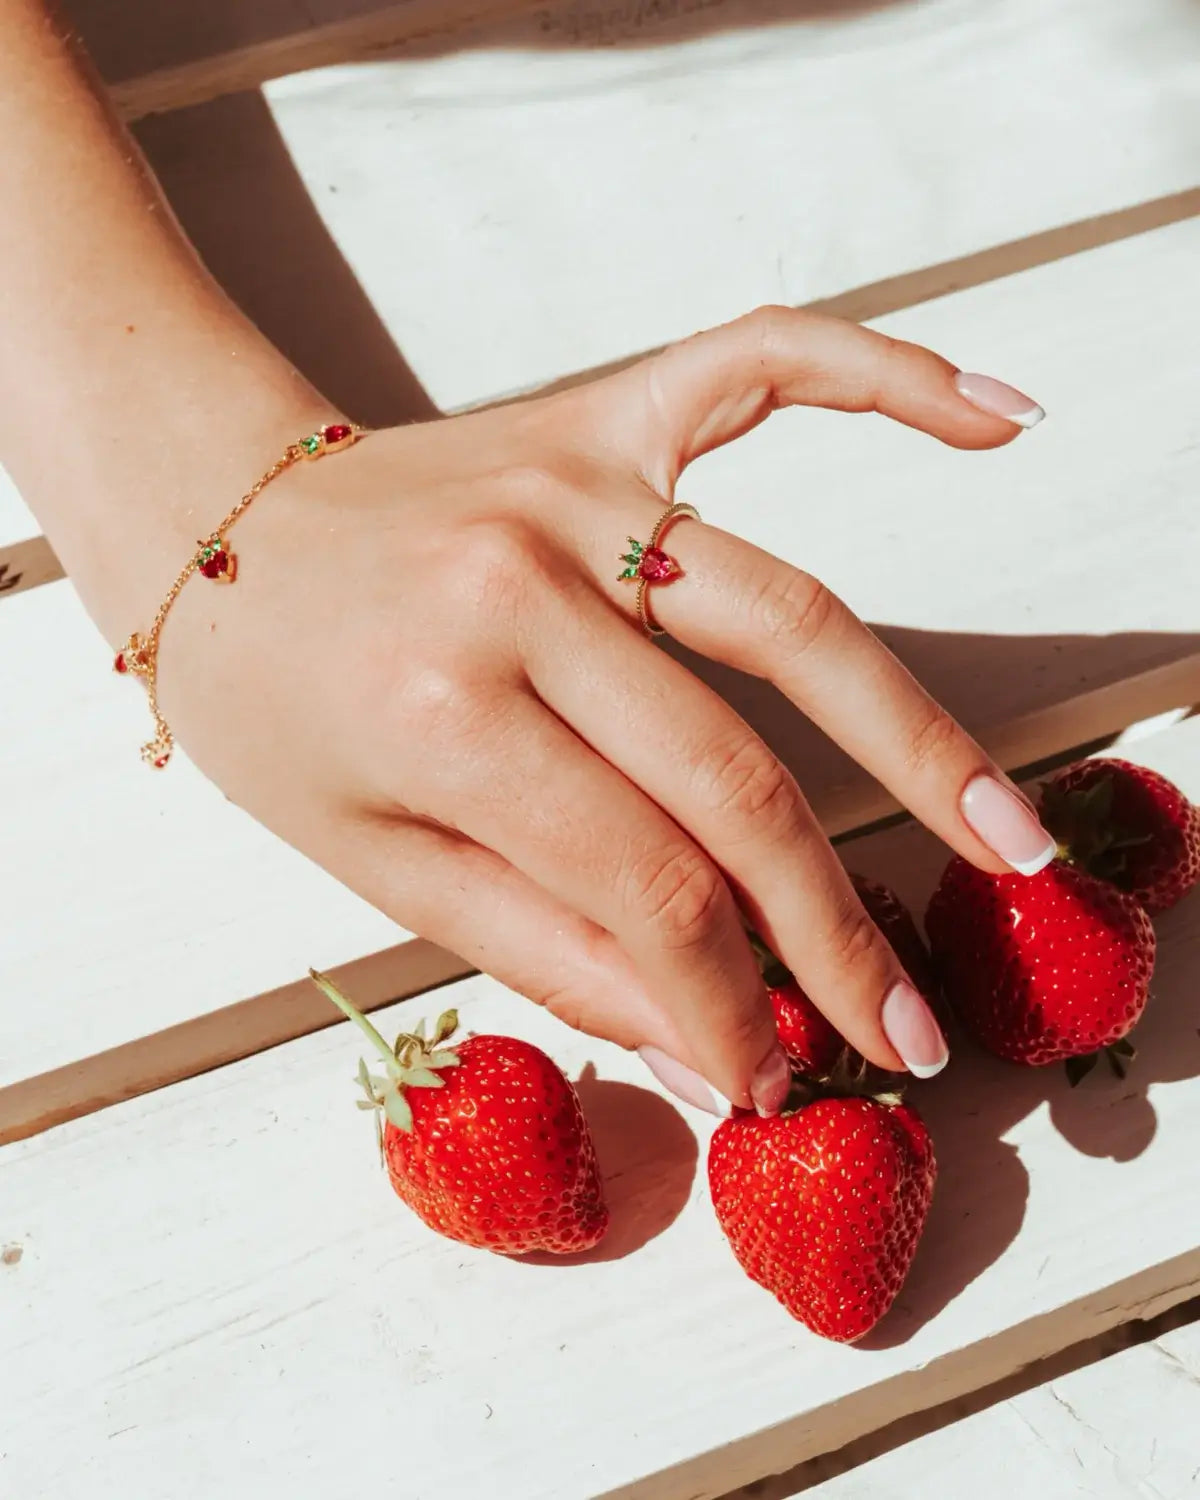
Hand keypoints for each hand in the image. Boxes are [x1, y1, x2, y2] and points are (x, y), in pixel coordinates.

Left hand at [156, 307, 1052, 1114]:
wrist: (203, 520)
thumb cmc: (271, 705)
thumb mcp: (368, 860)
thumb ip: (544, 947)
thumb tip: (702, 1044)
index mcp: (442, 716)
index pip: (642, 887)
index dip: (729, 1004)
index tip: (779, 1076)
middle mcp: (521, 589)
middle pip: (731, 775)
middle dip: (831, 922)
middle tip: (911, 1026)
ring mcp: (572, 484)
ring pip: (789, 616)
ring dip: (917, 738)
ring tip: (1010, 835)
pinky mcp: (599, 416)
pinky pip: (763, 368)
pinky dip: (887, 380)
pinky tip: (996, 416)